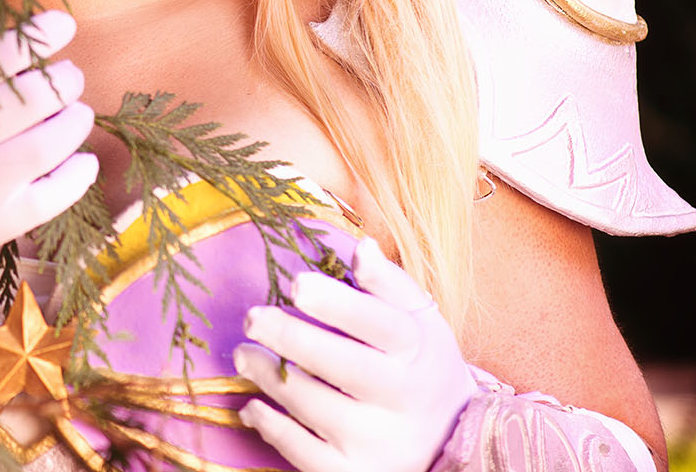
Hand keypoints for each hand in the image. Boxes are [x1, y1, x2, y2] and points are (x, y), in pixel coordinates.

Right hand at [0, 11, 96, 334]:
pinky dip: (77, 176)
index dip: (35, 36)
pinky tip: (84, 159)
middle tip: (69, 73)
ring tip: (77, 111)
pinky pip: (51, 199)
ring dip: (74, 121)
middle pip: (32, 97)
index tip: (62, 22)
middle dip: (61, 79)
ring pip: (49, 143)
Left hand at [232, 237, 475, 471]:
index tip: (296, 283)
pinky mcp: (355, 471)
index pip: (378, 323)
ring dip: (270, 376)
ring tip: (246, 355)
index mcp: (417, 350)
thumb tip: (362, 247)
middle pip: (341, 365)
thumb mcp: (418, 320)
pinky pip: (305, 453)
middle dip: (290, 338)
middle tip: (252, 317)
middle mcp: (402, 398)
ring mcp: (379, 440)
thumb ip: (388, 283)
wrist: (449, 439)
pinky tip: (252, 407)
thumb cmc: (418, 363)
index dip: (336, 303)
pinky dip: (272, 427)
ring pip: (314, 406)